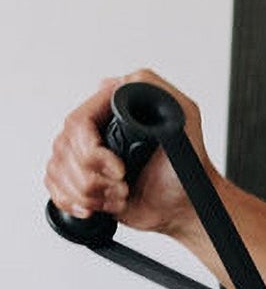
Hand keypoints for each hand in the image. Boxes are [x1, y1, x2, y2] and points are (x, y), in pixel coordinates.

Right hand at [43, 70, 216, 238]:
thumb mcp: (185, 119)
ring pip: (57, 169)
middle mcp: (94, 129)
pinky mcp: (77, 177)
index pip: (78, 122)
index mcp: (112, 110)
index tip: (118, 168)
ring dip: (89, 193)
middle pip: (64, 148)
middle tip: (123, 184)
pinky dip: (75, 201)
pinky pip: (53, 186)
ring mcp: (83, 153)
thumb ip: (159, 91)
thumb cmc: (188, 168)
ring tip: (120, 194)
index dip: (92, 150)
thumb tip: (127, 80)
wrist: (182, 208)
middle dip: (93, 177)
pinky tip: (100, 205)